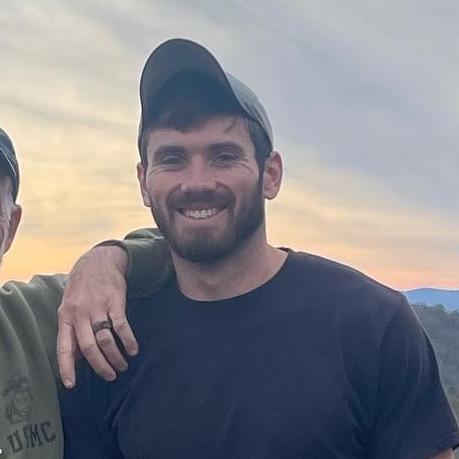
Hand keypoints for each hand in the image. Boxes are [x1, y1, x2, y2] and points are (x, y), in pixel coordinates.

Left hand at [57, 246, 137, 387]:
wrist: (99, 260)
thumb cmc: (82, 285)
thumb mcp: (69, 305)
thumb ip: (72, 330)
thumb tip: (75, 357)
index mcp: (66, 316)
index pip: (64, 347)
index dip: (67, 367)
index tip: (71, 385)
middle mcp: (80, 314)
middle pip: (88, 347)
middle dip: (100, 366)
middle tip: (110, 376)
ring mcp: (98, 307)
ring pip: (105, 339)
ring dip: (115, 356)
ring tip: (123, 365)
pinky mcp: (115, 301)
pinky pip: (121, 326)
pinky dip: (128, 340)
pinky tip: (133, 349)